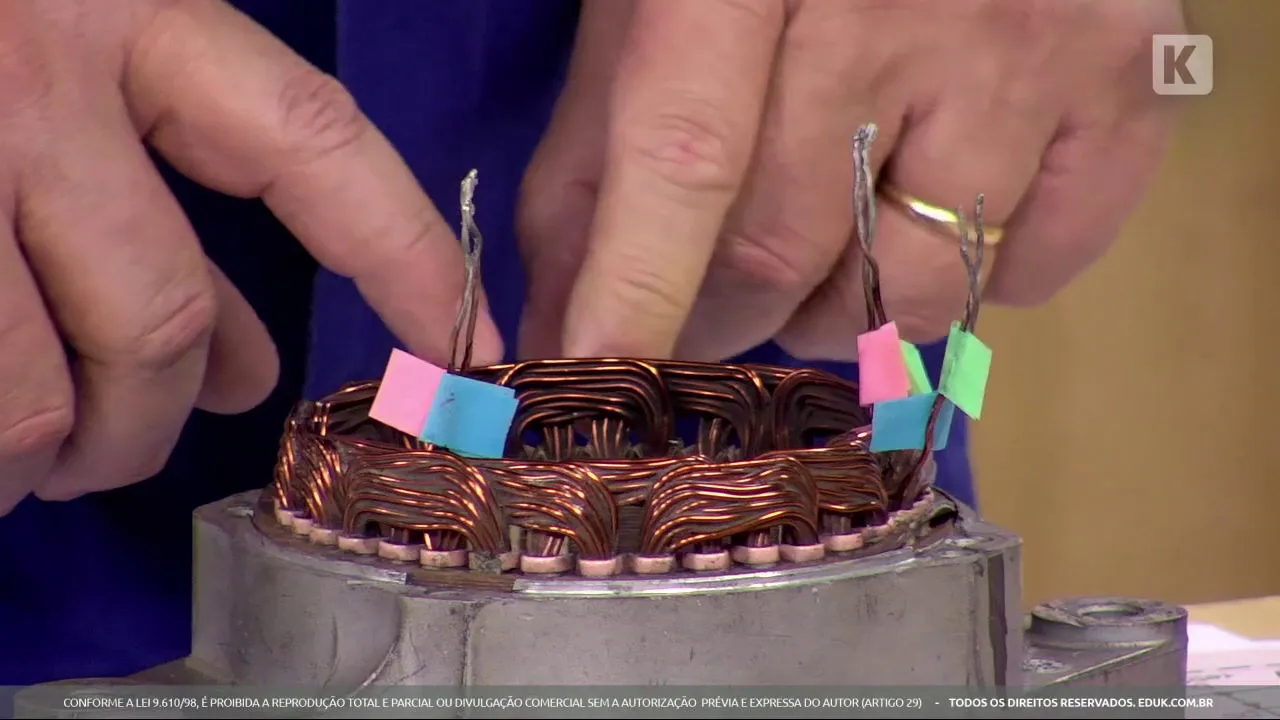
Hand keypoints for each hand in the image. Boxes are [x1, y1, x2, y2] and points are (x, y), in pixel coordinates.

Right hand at [0, 0, 501, 514]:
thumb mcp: (71, 59)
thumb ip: (170, 199)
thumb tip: (246, 361)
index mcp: (120, 11)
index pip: (316, 148)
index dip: (408, 257)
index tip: (472, 345)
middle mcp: (32, 75)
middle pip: (157, 313)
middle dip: (153, 415)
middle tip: (123, 453)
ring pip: (26, 385)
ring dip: (44, 454)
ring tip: (38, 468)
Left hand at [518, 0, 1183, 360]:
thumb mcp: (661, 1)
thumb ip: (597, 153)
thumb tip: (569, 320)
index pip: (682, 158)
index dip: (634, 290)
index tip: (600, 379)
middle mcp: (898, 6)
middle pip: (784, 250)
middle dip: (724, 320)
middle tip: (712, 310)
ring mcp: (1026, 47)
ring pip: (912, 287)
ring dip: (844, 315)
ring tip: (829, 253)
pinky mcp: (1125, 82)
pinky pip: (1036, 272)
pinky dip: (977, 283)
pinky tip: (943, 213)